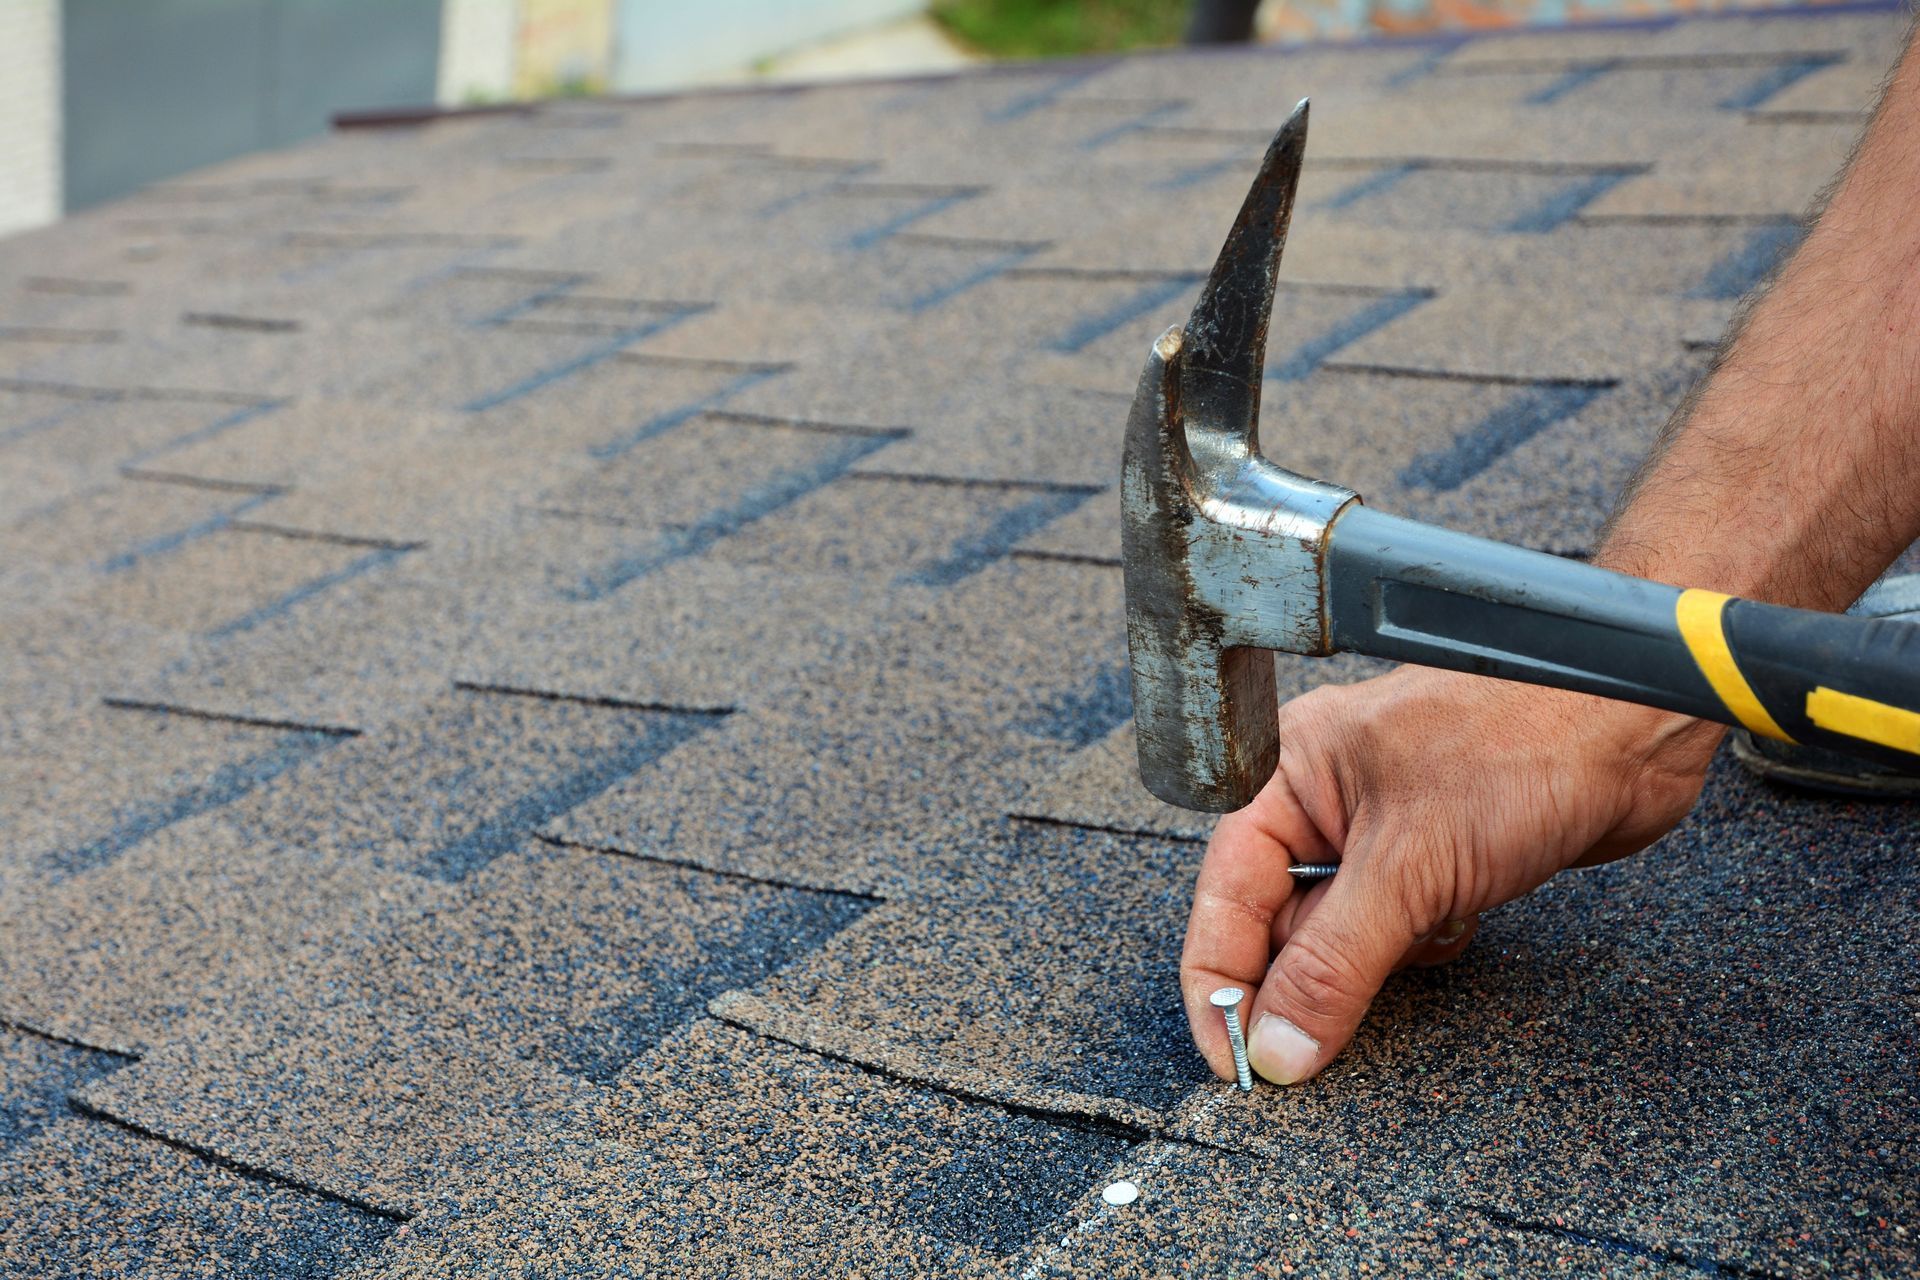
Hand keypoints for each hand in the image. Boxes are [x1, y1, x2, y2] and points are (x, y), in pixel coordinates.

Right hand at [1181, 666, 1723, 1084]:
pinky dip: (1425, 944)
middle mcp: (1327, 799)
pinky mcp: (1438, 856)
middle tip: (1324, 1032)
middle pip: (1279, 922)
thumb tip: (1278, 1046)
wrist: (1637, 729)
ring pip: (1345, 934)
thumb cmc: (1522, 744)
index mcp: (1290, 773)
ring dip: (1382, 957)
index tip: (1235, 1060)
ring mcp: (1385, 828)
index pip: (1224, 896)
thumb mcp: (1408, 868)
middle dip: (1311, 975)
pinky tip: (1463, 918)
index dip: (1221, 984)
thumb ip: (1332, 965)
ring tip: (1429, 927)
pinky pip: (1400, 931)